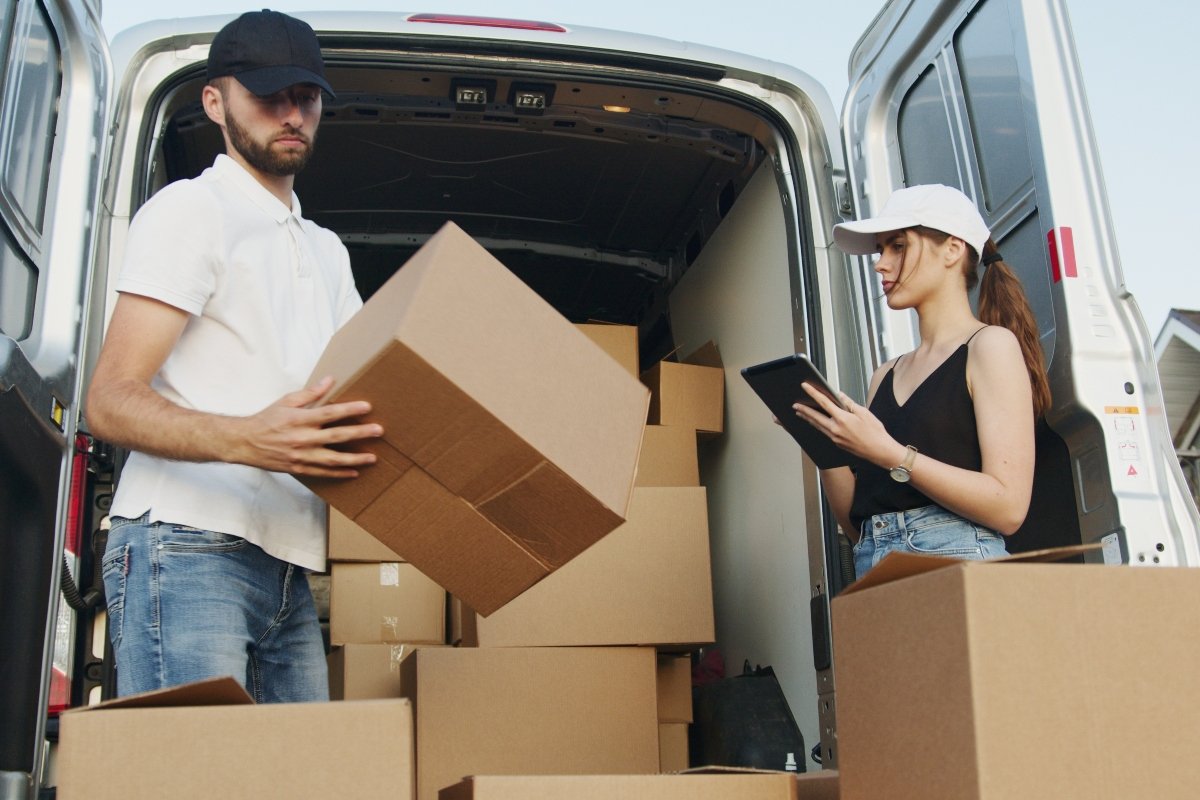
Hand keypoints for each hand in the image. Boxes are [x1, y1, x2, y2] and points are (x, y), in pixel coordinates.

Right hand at [234, 376, 383, 477]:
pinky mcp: (299, 468)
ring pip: (333, 459)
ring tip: (373, 457)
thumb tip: (330, 380)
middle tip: (378, 431)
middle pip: (336, 436)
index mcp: (299, 419)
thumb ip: (310, 393)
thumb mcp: (286, 401)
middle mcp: (302, 438)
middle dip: (359, 433)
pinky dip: (339, 474)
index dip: (349, 410)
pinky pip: (322, 473)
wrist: (244, 442)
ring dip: (354, 459)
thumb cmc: (266, 420)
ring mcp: (301, 455)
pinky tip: (354, 472)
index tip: (367, 407)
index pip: (329, 413)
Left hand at [792, 382, 902, 467]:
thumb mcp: (863, 412)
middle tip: (795, 404)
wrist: (879, 451)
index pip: (823, 403)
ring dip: (808, 418)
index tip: (805, 386)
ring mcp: (835, 438)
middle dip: (803, 410)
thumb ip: (848, 403)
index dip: (813, 393)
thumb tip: (839, 395)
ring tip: (800, 413)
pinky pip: (824, 432)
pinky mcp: (837, 443)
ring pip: (817, 426)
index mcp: (842, 419)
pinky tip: (816, 422)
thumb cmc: (875, 432)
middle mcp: (835, 430)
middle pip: (815, 417)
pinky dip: (817, 425)